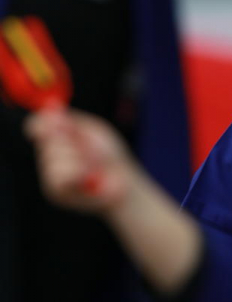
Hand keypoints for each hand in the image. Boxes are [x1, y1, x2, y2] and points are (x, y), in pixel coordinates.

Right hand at [24, 107, 138, 213]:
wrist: (124, 182)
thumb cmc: (110, 155)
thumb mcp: (94, 131)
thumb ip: (71, 121)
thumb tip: (50, 108)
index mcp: (55, 139)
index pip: (36, 127)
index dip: (43, 123)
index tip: (58, 122)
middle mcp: (48, 157)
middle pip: (46, 140)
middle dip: (70, 141)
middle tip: (88, 150)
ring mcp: (49, 175)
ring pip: (53, 159)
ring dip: (77, 159)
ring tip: (91, 166)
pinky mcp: (55, 193)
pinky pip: (61, 177)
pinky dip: (79, 173)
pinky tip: (89, 178)